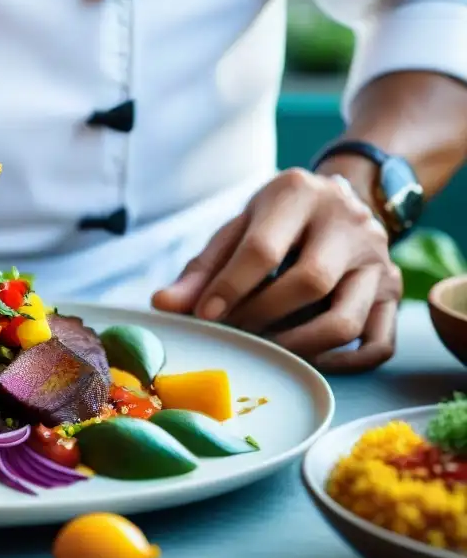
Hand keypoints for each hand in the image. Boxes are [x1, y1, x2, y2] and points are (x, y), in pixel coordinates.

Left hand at [152, 168, 402, 371]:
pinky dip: (341, 363)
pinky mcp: (394, 292)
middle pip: (310, 282)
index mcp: (299, 194)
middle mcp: (348, 223)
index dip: (230, 287)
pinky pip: (377, 344)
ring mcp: (378, 260)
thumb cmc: (277, 221)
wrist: (340, 200)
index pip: (264, 248)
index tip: (205, 316)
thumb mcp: (238, 229)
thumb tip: (164, 306)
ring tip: (266, 347)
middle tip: (235, 333)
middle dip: (263, 316)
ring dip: (298, 344)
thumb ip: (203, 268)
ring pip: (346, 319)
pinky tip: (306, 358)